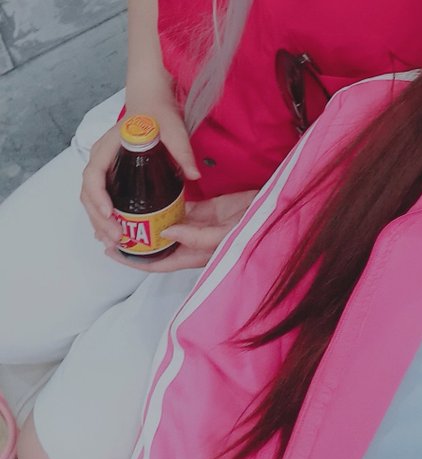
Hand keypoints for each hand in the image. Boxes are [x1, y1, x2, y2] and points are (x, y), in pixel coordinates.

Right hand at [81, 104, 200, 248]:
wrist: (151, 104)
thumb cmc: (158, 115)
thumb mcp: (173, 130)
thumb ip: (182, 151)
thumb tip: (194, 174)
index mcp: (108, 147)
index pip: (94, 174)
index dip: (98, 196)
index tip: (110, 213)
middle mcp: (99, 159)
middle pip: (89, 193)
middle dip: (99, 219)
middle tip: (116, 238)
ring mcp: (102, 167)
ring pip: (91, 199)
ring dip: (99, 222)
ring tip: (114, 241)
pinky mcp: (109, 175)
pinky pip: (100, 198)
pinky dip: (103, 216)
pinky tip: (114, 231)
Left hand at [104, 190, 257, 271]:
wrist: (273, 209)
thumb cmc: (254, 227)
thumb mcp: (226, 235)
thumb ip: (197, 236)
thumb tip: (166, 234)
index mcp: (194, 255)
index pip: (157, 262)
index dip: (134, 260)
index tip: (111, 250)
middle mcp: (192, 243)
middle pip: (157, 245)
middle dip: (135, 240)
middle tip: (111, 227)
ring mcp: (199, 226)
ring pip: (166, 225)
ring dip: (147, 221)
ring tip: (125, 211)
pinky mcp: (206, 210)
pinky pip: (180, 208)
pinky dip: (166, 203)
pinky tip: (150, 196)